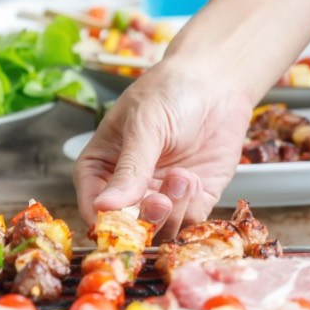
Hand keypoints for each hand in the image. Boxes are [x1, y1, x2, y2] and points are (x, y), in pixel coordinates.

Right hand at [73, 58, 253, 236]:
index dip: (104, 221)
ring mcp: (162, 195)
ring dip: (171, 213)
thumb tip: (105, 207)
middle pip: (127, 226)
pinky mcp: (194, 198)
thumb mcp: (144, 125)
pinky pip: (188, 222)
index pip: (92, 205)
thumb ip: (129, 168)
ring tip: (182, 178)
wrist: (217, 80)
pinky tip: (193, 179)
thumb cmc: (170, 91)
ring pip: (159, 229)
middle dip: (143, 220)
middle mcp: (129, 187)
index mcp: (101, 166)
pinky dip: (191, 208)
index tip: (119, 224)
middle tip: (158, 202)